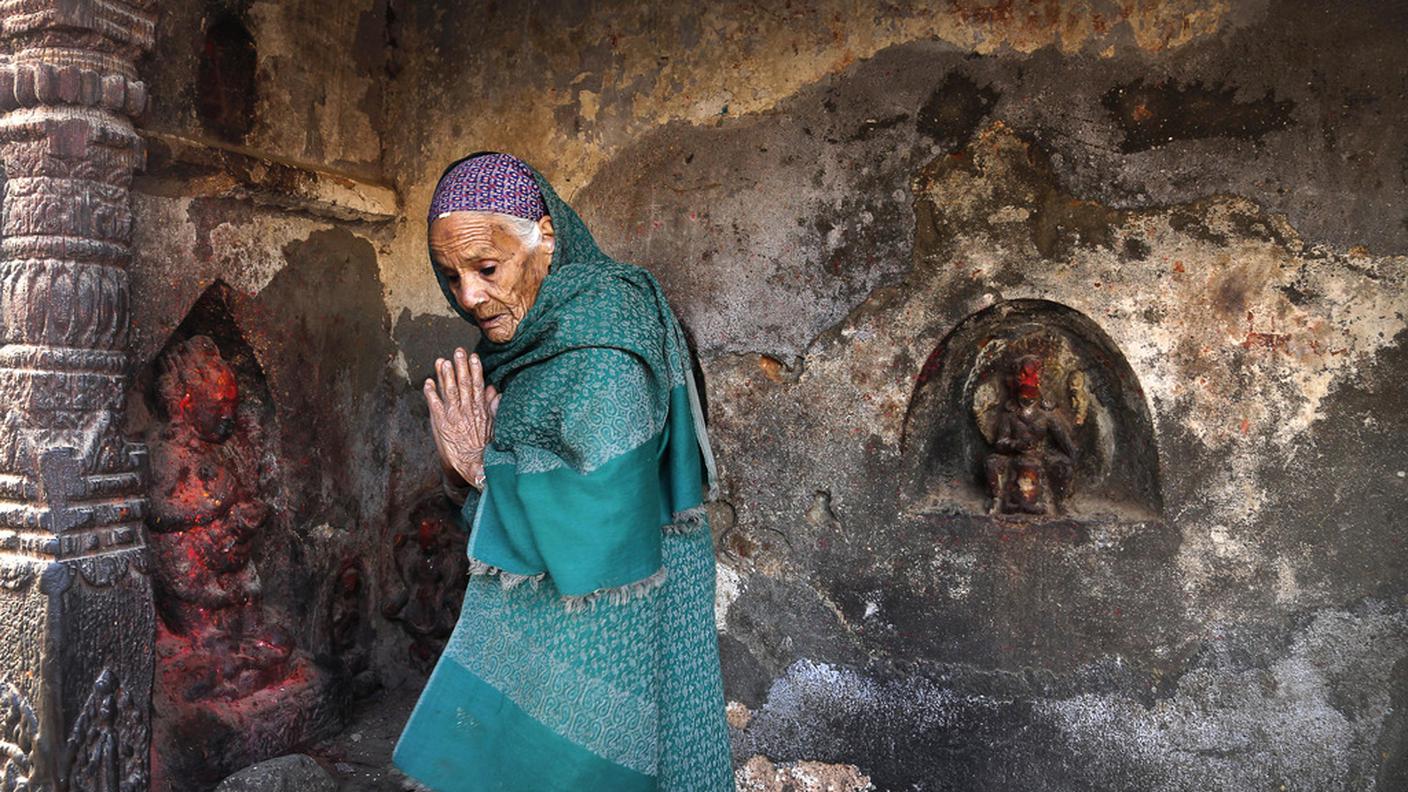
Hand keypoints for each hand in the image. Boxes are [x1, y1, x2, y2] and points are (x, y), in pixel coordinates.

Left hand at [424, 348, 500, 489]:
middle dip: (460, 367)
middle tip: (458, 351)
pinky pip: (435, 406)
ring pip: (449, 391)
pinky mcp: (441, 425)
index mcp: (481, 410)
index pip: (478, 385)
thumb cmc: (487, 450)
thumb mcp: (496, 427)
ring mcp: (453, 417)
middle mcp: (467, 411)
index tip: (474, 357)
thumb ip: (494, 408)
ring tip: (442, 361)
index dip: (475, 370)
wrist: (475, 469)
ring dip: (445, 376)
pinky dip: (431, 394)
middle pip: (463, 384)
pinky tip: (428, 382)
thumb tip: (495, 390)